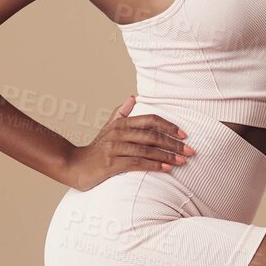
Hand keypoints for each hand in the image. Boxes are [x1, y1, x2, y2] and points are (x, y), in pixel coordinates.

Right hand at [62, 93, 194, 190]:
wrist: (74, 166)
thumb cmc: (96, 149)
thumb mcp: (108, 128)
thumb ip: (122, 114)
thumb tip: (133, 97)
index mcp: (121, 124)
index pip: (150, 120)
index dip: (169, 126)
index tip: (184, 134)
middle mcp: (118, 133)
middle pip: (152, 135)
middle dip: (174, 143)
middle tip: (191, 150)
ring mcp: (114, 149)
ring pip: (147, 150)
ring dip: (168, 156)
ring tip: (183, 161)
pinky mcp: (111, 164)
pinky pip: (137, 163)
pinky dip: (154, 165)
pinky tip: (167, 169)